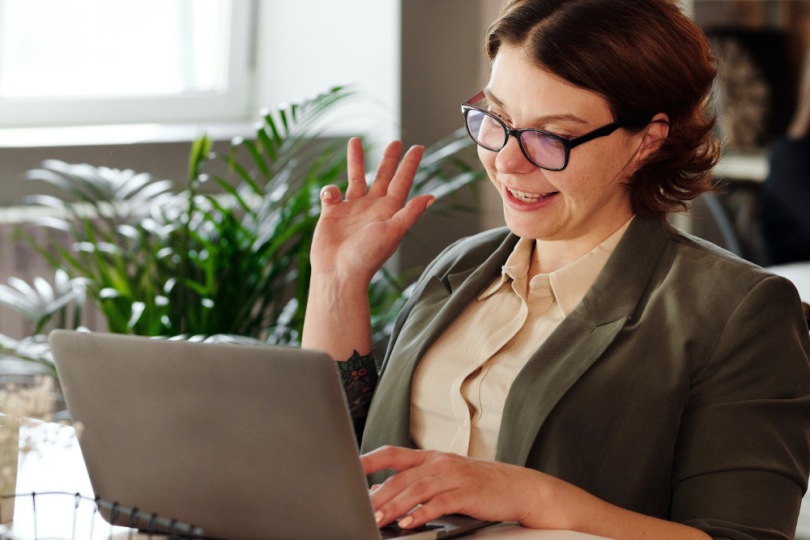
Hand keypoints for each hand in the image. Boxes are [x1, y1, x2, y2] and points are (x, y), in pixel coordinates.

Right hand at [311, 138, 434, 283]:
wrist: (339, 273)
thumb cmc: (367, 257)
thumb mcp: (392, 232)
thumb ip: (410, 213)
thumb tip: (431, 196)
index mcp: (389, 211)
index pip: (402, 182)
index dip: (410, 165)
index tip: (418, 147)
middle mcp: (372, 208)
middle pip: (382, 177)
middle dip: (389, 159)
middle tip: (396, 141)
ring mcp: (351, 210)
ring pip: (355, 179)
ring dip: (356, 161)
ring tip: (355, 141)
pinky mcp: (332, 214)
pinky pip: (331, 194)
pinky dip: (330, 190)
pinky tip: (331, 196)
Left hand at [361, 446, 553, 529]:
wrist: (519, 487)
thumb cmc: (480, 485)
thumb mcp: (446, 477)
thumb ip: (416, 483)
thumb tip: (382, 492)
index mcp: (431, 457)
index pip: (393, 453)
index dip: (369, 459)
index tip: (348, 468)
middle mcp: (440, 462)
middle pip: (401, 477)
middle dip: (378, 494)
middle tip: (358, 509)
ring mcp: (454, 475)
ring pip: (417, 490)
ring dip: (395, 506)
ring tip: (378, 519)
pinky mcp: (467, 492)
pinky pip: (440, 503)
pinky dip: (422, 514)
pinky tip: (409, 523)